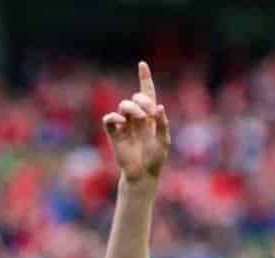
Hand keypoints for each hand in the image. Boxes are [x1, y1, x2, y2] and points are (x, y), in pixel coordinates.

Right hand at [102, 61, 170, 184]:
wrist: (142, 175)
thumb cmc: (155, 160)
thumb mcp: (164, 141)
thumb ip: (163, 124)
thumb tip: (159, 106)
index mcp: (150, 117)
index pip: (147, 94)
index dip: (145, 79)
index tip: (142, 64)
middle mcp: (136, 118)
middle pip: (136, 98)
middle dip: (142, 101)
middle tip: (148, 114)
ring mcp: (125, 125)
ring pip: (124, 105)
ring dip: (132, 108)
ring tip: (138, 119)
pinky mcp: (114, 133)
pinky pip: (110, 118)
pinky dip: (114, 117)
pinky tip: (120, 121)